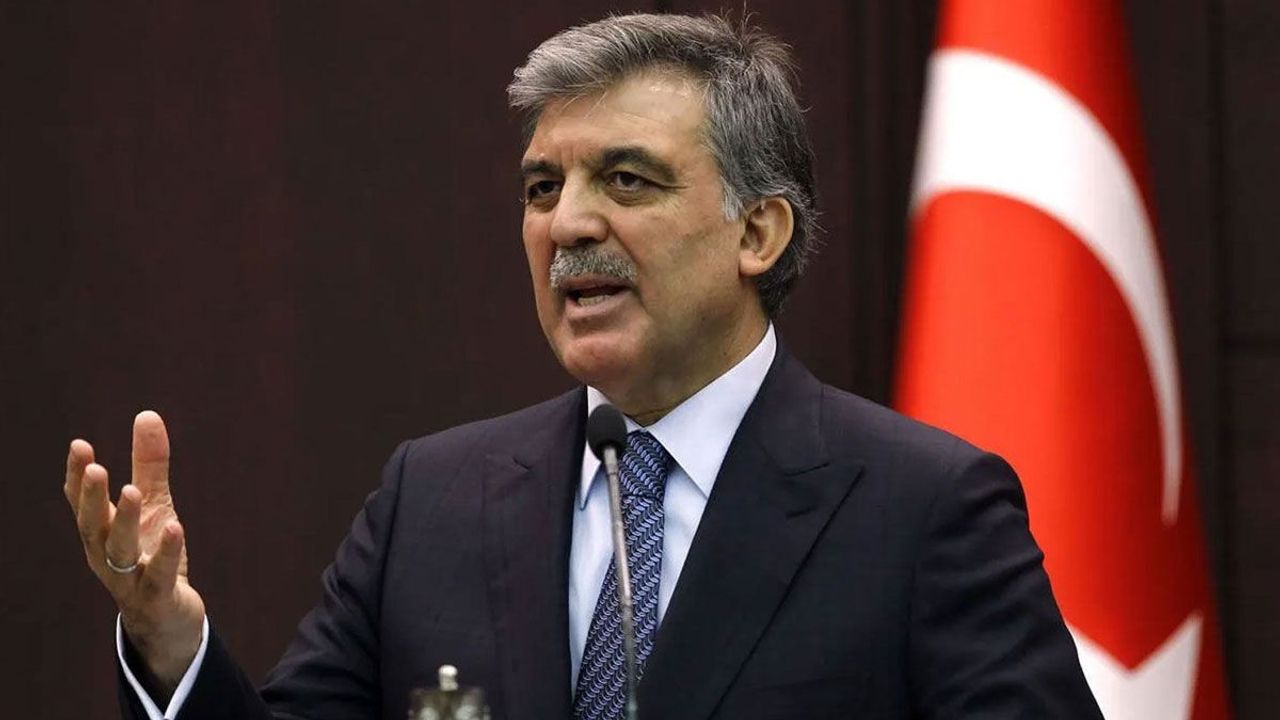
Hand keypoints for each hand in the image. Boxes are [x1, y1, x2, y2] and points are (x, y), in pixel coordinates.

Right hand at [65, 411, 205, 696]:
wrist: (166, 618)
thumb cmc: (152, 556)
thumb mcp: (155, 506)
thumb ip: (149, 465)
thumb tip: (147, 414)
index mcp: (102, 533)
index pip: (83, 503)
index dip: (78, 477)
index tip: (79, 445)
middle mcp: (107, 555)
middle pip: (93, 525)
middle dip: (91, 497)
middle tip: (95, 467)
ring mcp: (129, 579)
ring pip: (119, 551)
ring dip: (124, 521)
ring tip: (132, 491)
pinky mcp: (156, 596)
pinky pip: (158, 575)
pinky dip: (165, 552)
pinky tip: (175, 527)